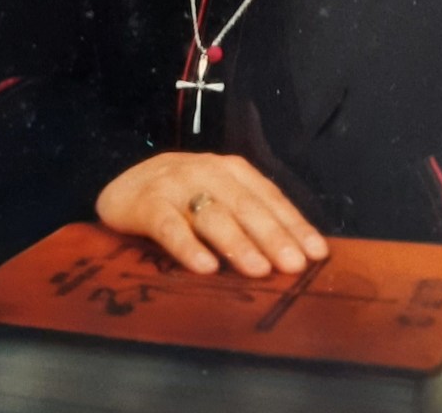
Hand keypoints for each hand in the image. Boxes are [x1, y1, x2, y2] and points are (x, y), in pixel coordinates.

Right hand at [95, 152, 328, 276]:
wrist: (123, 184)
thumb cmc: (181, 198)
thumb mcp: (217, 197)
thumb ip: (248, 217)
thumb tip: (294, 253)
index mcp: (231, 171)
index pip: (269, 197)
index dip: (294, 224)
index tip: (318, 253)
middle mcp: (207, 171)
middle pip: (246, 205)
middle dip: (273, 236)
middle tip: (294, 265)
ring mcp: (175, 185)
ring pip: (212, 214)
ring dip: (238, 242)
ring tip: (259, 270)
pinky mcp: (146, 203)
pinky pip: (169, 226)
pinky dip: (188, 246)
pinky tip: (205, 267)